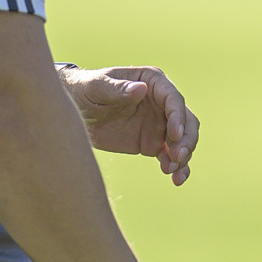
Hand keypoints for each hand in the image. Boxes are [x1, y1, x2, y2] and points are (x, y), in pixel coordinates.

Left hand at [60, 65, 197, 185]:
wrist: (74, 112)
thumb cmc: (84, 90)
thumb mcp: (96, 87)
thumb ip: (117, 89)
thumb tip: (140, 89)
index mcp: (153, 82)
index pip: (174, 99)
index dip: (178, 117)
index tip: (174, 136)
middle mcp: (162, 102)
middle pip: (186, 121)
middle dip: (186, 140)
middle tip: (177, 157)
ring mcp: (159, 124)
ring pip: (183, 140)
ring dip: (184, 156)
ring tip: (173, 172)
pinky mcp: (153, 143)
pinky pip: (171, 155)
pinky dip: (178, 167)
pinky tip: (177, 179)